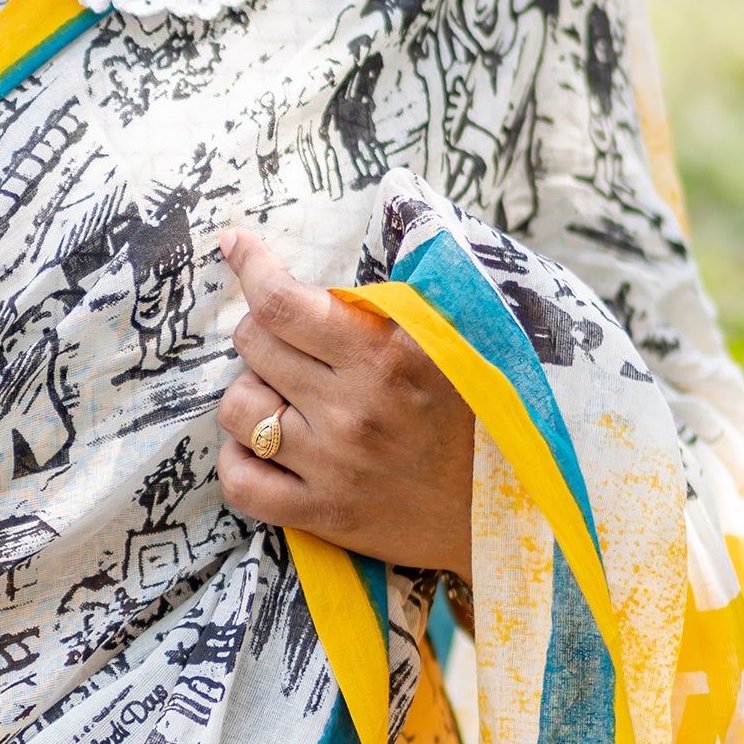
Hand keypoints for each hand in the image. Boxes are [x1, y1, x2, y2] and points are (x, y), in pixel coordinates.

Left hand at [215, 225, 474, 579]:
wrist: (510, 511)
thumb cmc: (480, 416)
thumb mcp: (453, 341)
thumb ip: (398, 297)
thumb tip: (366, 229)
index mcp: (385, 354)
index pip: (283, 301)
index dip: (250, 266)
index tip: (234, 244)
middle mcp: (352, 407)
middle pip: (253, 345)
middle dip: (262, 334)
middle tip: (293, 346)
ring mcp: (334, 465)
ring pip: (237, 408)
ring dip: (251, 395)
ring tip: (283, 399)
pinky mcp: (323, 514)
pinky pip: (240, 483)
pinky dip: (238, 461)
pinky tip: (262, 450)